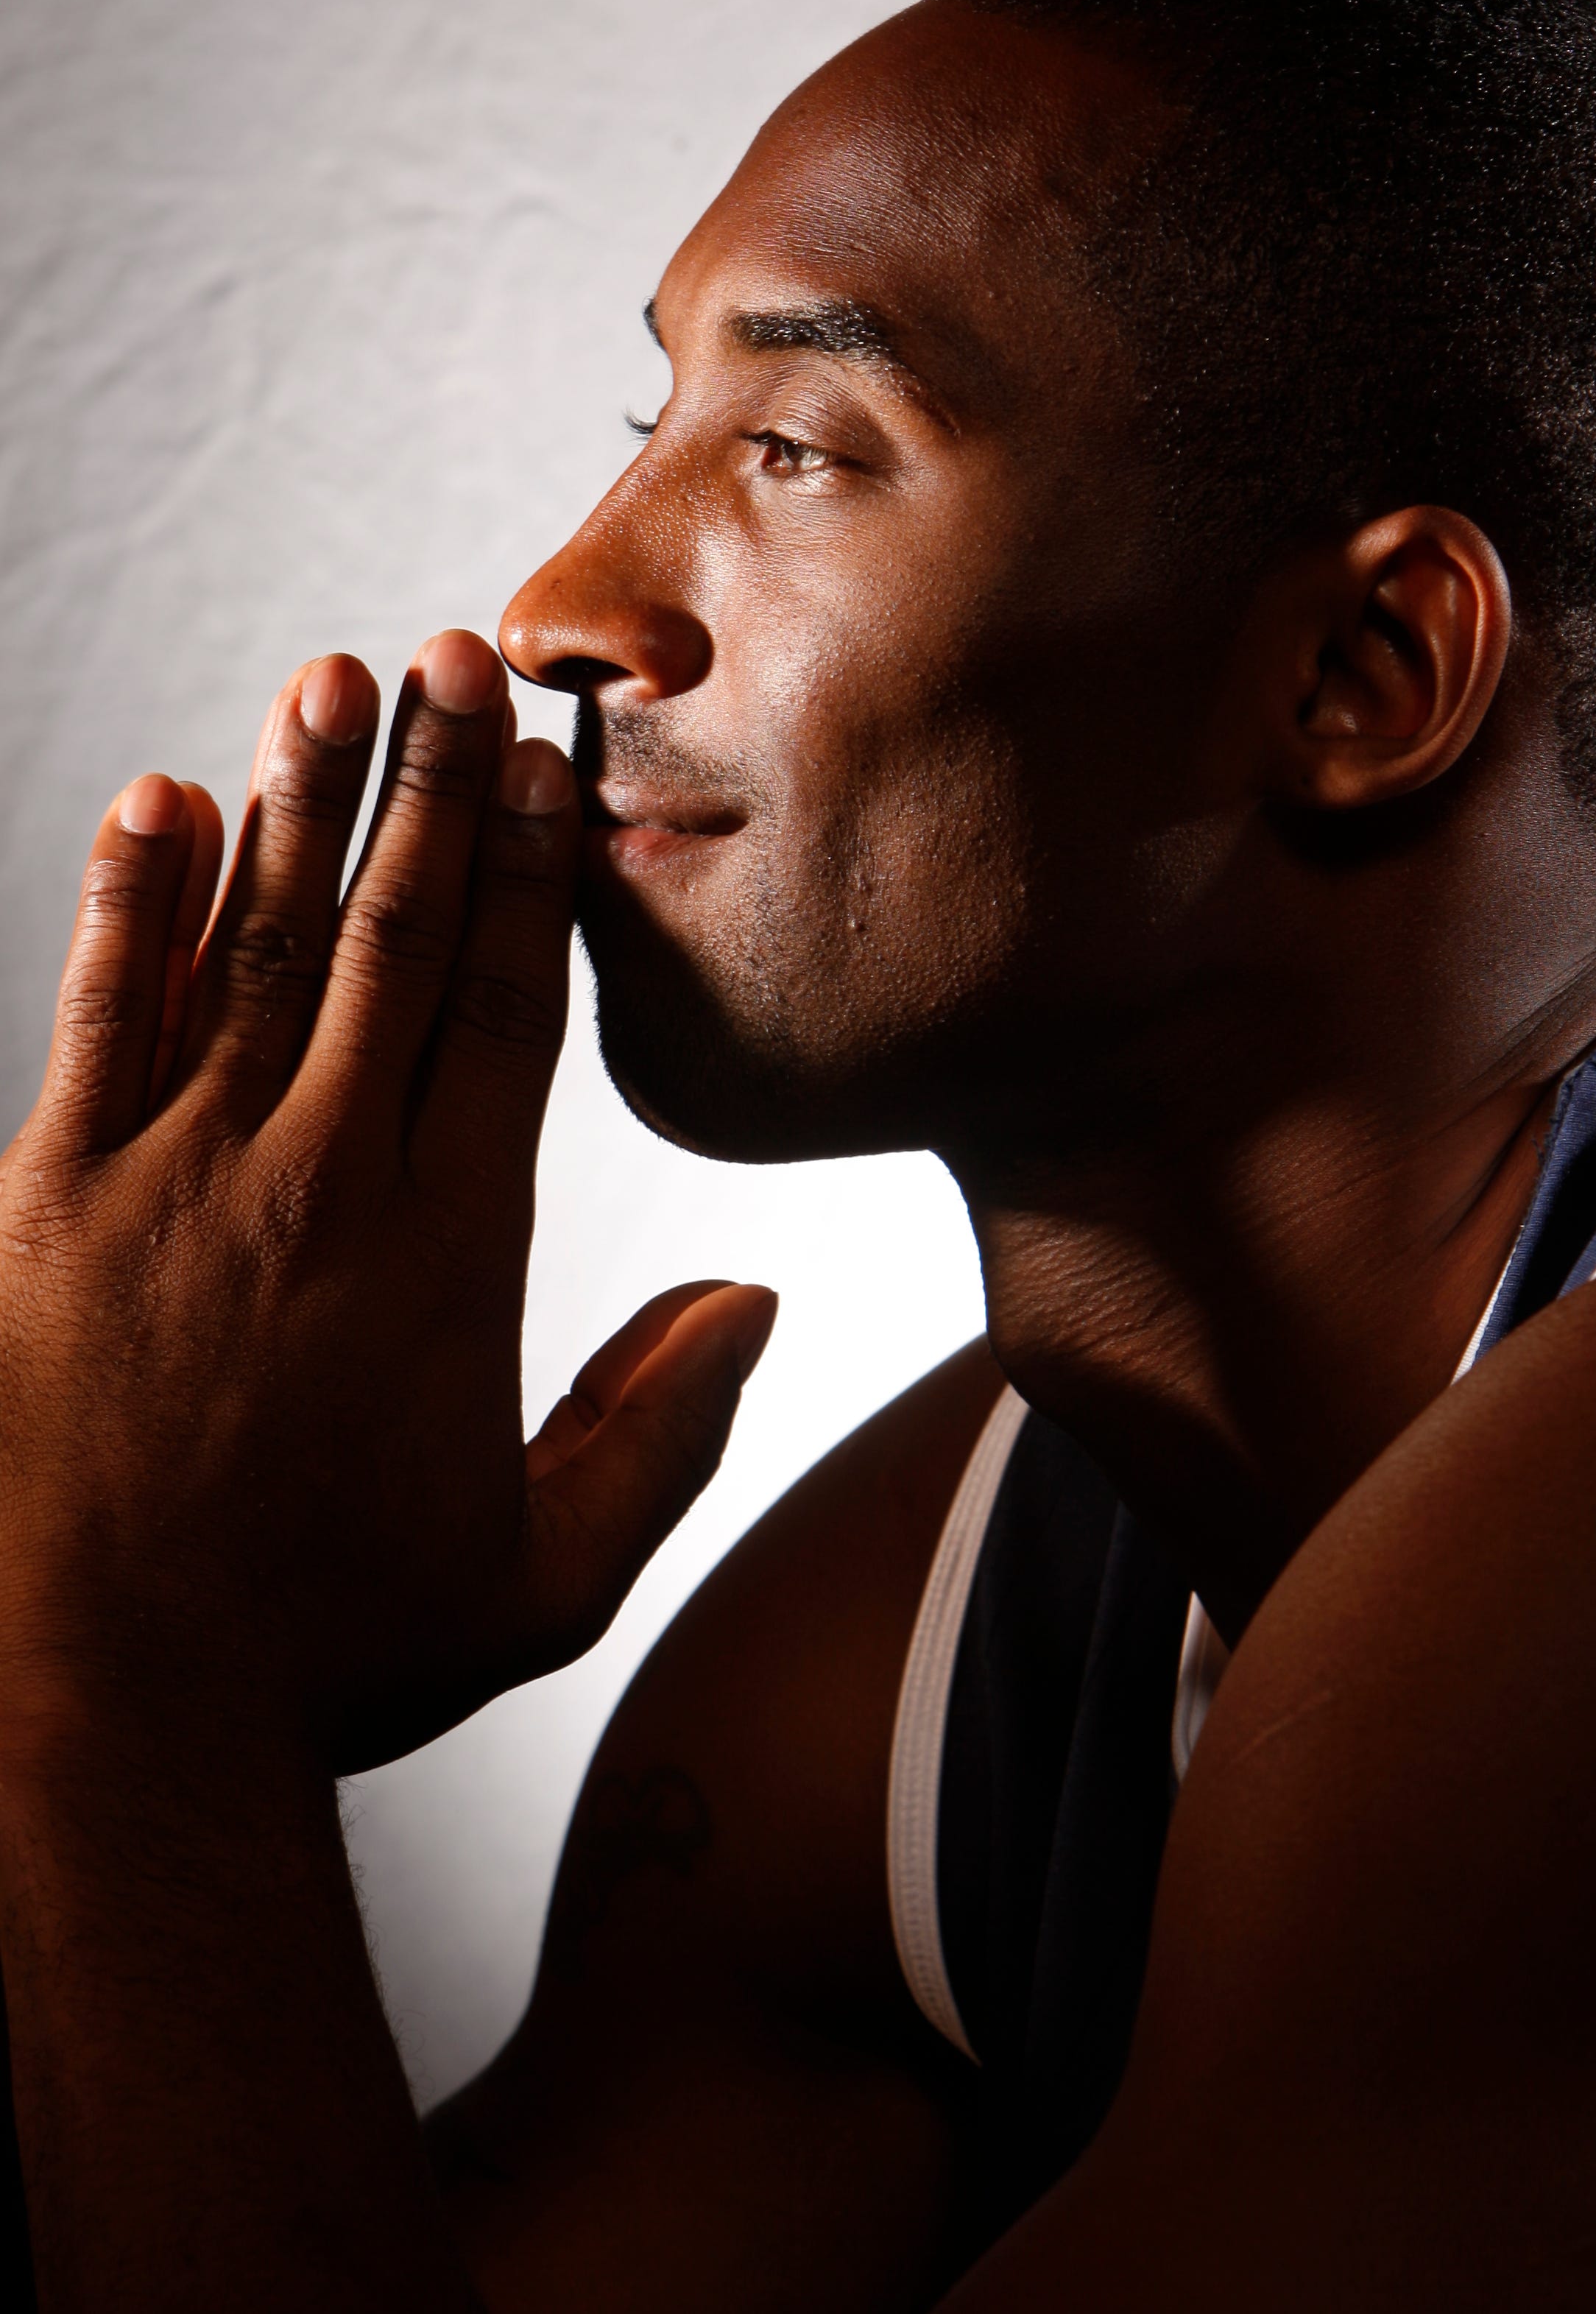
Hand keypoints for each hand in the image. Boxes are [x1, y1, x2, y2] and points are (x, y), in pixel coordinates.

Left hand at [0, 631, 774, 1772]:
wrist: (101, 1716)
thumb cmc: (332, 1652)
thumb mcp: (543, 1573)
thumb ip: (662, 1431)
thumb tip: (752, 1303)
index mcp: (449, 1252)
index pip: (504, 1015)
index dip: (531, 879)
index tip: (549, 770)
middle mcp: (322, 1183)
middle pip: (393, 941)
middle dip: (430, 787)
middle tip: (456, 653)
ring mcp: (177, 1181)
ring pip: (257, 947)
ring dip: (297, 802)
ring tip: (332, 677)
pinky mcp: (51, 1204)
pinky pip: (98, 1017)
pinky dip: (129, 903)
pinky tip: (155, 800)